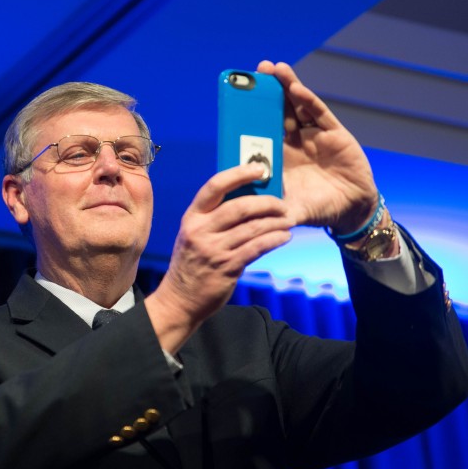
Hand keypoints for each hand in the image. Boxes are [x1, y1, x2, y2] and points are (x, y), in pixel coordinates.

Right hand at [146, 163, 292, 352]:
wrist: (179, 300)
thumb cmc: (191, 264)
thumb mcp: (193, 235)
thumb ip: (213, 219)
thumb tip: (249, 200)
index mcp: (192, 217)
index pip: (215, 186)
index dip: (239, 173)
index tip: (260, 168)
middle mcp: (200, 231)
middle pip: (240, 207)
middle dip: (267, 203)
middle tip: (282, 204)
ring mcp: (213, 250)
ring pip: (253, 228)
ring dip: (276, 223)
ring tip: (288, 221)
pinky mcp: (227, 267)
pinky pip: (257, 248)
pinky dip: (274, 240)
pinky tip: (284, 237)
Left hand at [257, 60, 379, 233]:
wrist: (350, 210)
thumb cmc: (316, 209)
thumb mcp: (288, 210)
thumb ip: (270, 209)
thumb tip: (246, 213)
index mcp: (279, 156)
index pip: (262, 129)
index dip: (252, 113)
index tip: (238, 96)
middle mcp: (295, 141)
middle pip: (278, 110)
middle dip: (268, 91)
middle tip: (257, 71)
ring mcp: (314, 135)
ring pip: (298, 106)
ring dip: (287, 87)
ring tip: (274, 69)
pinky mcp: (334, 134)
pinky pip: (319, 113)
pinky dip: (307, 100)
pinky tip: (296, 89)